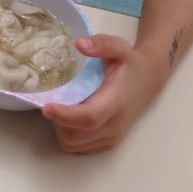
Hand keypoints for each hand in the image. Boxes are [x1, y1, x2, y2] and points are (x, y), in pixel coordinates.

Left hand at [42, 34, 155, 153]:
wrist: (146, 83)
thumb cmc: (129, 65)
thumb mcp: (120, 48)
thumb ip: (102, 43)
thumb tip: (79, 44)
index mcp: (116, 102)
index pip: (89, 117)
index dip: (65, 115)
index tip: (46, 107)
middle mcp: (114, 125)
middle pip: (76, 135)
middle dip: (57, 121)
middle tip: (52, 101)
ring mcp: (110, 138)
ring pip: (74, 144)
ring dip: (60, 128)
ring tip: (62, 107)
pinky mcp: (106, 144)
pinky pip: (78, 147)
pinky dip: (67, 135)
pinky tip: (69, 117)